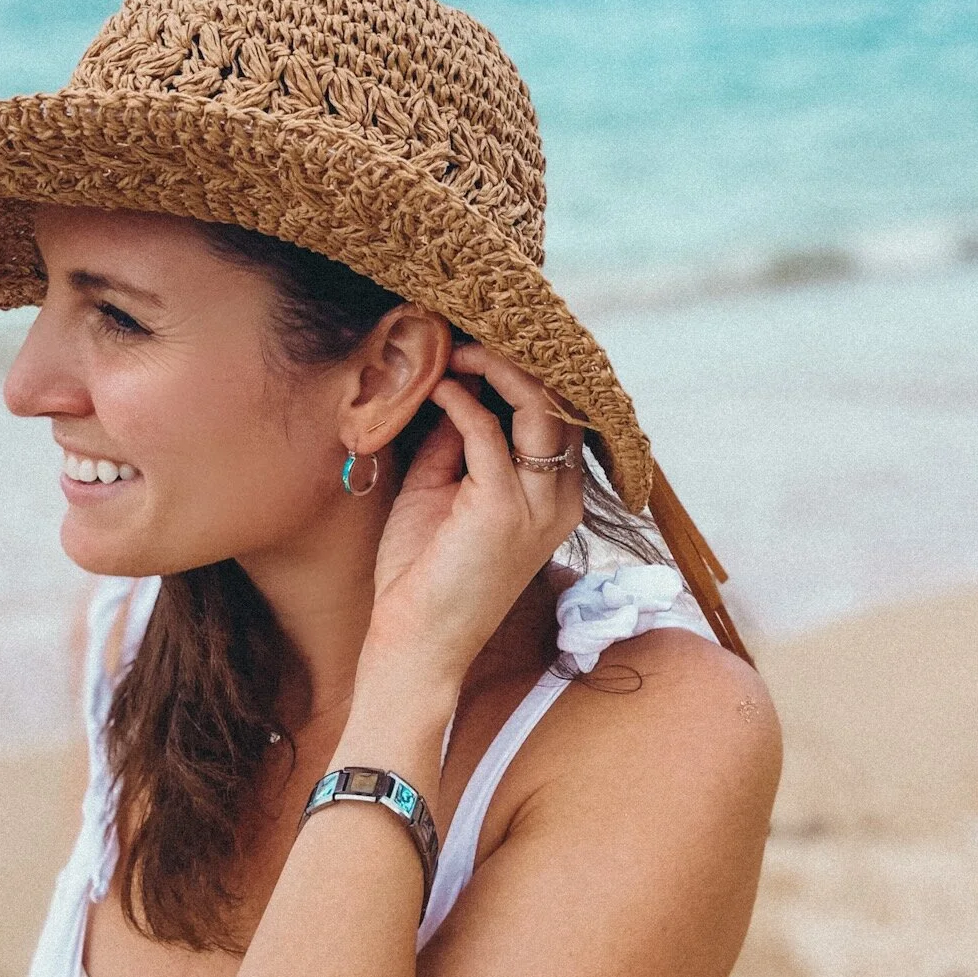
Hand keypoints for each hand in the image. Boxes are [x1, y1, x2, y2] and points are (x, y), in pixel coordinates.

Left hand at [359, 346, 584, 692]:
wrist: (416, 645)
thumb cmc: (425, 574)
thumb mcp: (441, 490)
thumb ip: (457, 440)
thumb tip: (456, 381)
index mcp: (554, 496)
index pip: (560, 414)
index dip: (526, 371)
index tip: (483, 340)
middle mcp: (559, 499)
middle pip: (560, 402)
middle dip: (517, 358)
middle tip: (470, 331)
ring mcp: (537, 505)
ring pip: (539, 407)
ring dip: (496, 367)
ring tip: (457, 347)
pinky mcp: (501, 509)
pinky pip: (486, 432)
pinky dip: (460, 400)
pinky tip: (436, 386)